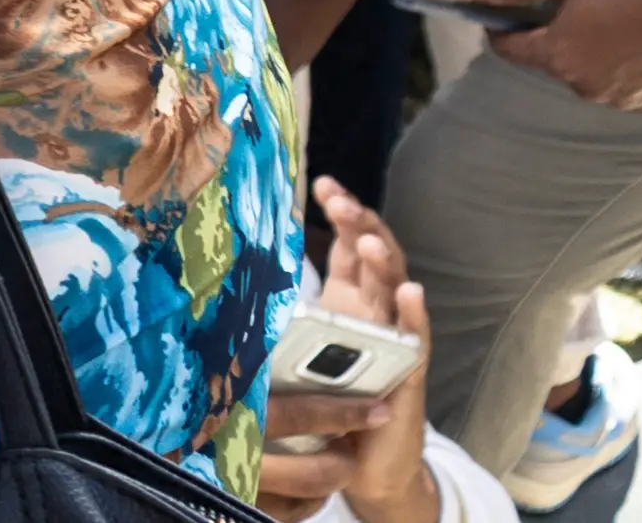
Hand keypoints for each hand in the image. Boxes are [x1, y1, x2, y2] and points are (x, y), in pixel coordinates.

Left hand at [257, 179, 437, 522]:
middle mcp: (377, 310)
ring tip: (368, 239)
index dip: (343, 212)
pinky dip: (416, 315)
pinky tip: (411, 292)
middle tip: (339, 201)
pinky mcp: (408, 374)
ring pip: (396, 289)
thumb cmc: (326, 396)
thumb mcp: (294, 341)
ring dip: (384, 261)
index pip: (349, 244)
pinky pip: (417, 340)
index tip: (322, 183)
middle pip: (373, 255)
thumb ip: (275, 308)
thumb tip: (224, 270)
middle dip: (360, 224)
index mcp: (351, 297)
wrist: (362, 458)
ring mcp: (396, 338)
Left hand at [455, 0, 641, 110]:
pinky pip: (620, 85)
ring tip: (607, 21)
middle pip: (550, 61)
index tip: (502, 12)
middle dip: (551, 37)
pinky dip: (618, 67)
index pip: (509, 49)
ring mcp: (621, 99)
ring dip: (586, 53)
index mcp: (558, 58)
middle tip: (570, 6)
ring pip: (586, 74)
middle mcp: (584, 87)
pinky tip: (633, 42)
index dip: (501, 28)